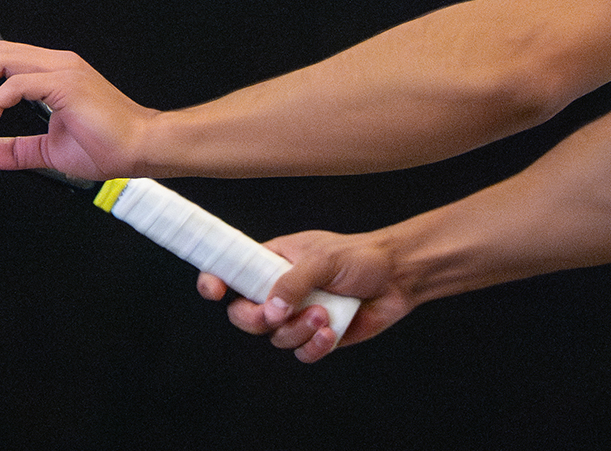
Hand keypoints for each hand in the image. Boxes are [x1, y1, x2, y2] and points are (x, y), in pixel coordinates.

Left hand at [0, 41, 158, 179]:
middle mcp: (58, 64)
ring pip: (4, 59)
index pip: (5, 58)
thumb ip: (15, 150)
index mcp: (55, 73)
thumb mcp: (49, 151)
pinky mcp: (67, 84)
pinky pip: (19, 84)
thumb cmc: (110, 145)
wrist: (143, 147)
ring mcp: (63, 70)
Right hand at [197, 229, 415, 362]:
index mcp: (272, 262)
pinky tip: (331, 330)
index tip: (213, 290)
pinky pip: (301, 353)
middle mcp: (280, 290)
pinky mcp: (317, 336)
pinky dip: (314, 346)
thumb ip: (292, 281)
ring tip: (323, 313)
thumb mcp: (322, 259)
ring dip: (297, 330)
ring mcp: (297, 315)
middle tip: (276, 314)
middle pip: (244, 315)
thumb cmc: (359, 257)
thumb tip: (271, 308)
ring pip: (275, 337)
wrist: (397, 277)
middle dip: (256, 319)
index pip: (233, 271)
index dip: (216, 281)